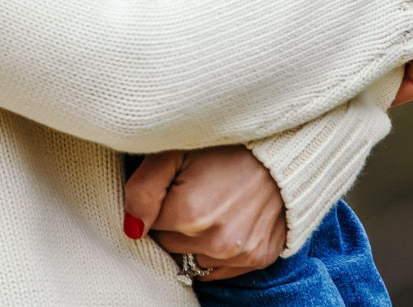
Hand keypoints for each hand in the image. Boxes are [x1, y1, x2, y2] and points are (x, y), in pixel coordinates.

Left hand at [124, 146, 286, 280]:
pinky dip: (217, 250)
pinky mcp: (258, 258)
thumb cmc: (224, 144)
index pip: (148, 227)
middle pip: (170, 246)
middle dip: (174, 224)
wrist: (282, 149)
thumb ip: (143, 189)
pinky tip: (226, 222)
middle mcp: (215, 241)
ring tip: (212, 205)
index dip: (159, 205)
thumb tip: (131, 229)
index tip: (174, 186)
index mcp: (189, 214)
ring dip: (195, 240)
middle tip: (193, 193)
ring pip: (194, 258)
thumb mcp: (174, 151)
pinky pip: (219, 268)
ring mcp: (239, 254)